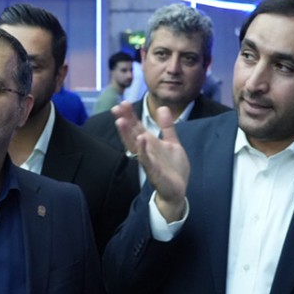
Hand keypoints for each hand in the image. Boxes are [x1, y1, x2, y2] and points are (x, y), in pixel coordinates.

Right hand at [116, 105, 188, 222]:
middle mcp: (145, 151)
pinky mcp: (154, 172)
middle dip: (124, 121)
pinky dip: (143, 151)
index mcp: (149, 143)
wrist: (177, 190)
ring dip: (127, 134)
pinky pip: (147, 160)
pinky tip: (140, 140)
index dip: (130, 115)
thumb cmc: (172, 168)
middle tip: (116, 108)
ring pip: (135, 146)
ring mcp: (148, 161)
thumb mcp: (171, 143)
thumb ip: (166, 126)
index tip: (123, 102)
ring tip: (121, 121)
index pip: (136, 126)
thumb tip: (162, 108)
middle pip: (132, 134)